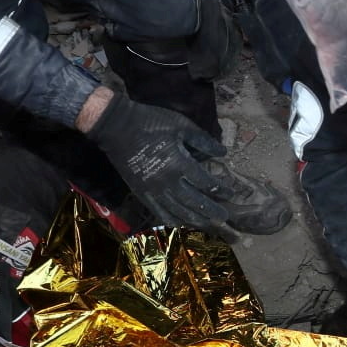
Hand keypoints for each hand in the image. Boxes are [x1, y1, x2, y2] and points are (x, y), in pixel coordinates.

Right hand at [84, 91, 230, 232]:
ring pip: (178, 211)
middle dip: (211, 211)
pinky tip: (180, 223)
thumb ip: (203, 141)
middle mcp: (168, 182)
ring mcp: (153, 190)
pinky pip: (158, 211)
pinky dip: (171, 218)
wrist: (116, 126)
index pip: (206, 183)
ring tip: (208, 223)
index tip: (230, 193)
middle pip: (195, 203)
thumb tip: (223, 153)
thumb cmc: (151, 122)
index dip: (220, 189)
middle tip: (224, 217)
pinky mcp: (141, 192)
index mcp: (180, 164)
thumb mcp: (181, 126)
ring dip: (194, 219)